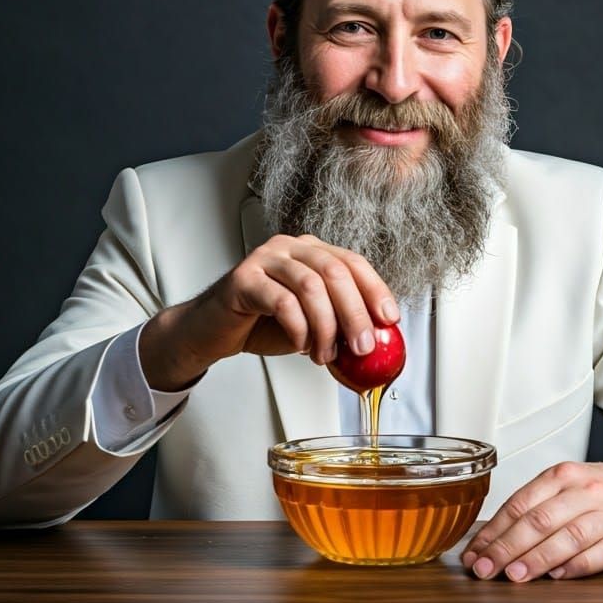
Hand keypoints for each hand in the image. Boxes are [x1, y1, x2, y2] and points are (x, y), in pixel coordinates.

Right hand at [140, 234, 398, 390]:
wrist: (214, 331)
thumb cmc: (263, 324)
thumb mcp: (312, 324)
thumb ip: (340, 324)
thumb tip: (376, 341)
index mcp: (312, 251)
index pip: (353, 262)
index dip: (375, 289)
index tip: (389, 318)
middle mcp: (291, 248)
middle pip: (335, 272)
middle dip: (354, 313)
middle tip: (362, 346)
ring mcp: (265, 258)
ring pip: (310, 286)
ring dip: (325, 326)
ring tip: (324, 354)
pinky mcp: (243, 278)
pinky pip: (281, 301)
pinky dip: (297, 328)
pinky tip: (298, 345)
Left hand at [461, 457, 602, 581]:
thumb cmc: (602, 491)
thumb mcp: (567, 485)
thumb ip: (535, 506)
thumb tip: (492, 539)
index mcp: (562, 475)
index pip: (520, 504)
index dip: (494, 531)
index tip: (474, 553)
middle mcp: (585, 491)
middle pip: (539, 520)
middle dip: (507, 547)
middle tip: (485, 569)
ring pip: (568, 537)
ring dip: (538, 559)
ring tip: (514, 576)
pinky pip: (601, 554)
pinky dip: (577, 566)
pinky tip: (557, 577)